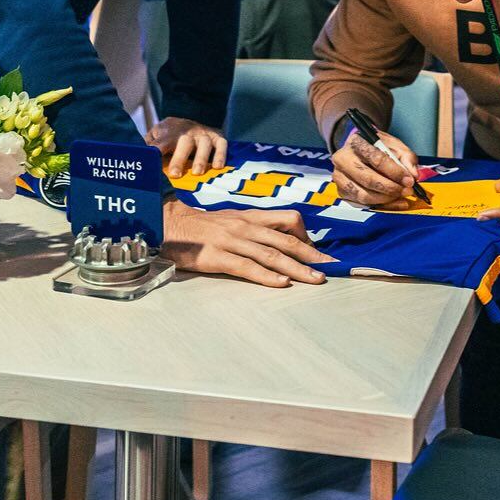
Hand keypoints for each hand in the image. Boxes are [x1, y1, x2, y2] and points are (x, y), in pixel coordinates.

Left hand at [146, 117, 226, 176]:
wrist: (190, 120)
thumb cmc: (170, 135)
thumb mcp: (157, 136)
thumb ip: (149, 145)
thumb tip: (138, 157)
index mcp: (170, 132)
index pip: (162, 141)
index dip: (156, 148)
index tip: (151, 157)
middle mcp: (188, 131)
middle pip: (184, 142)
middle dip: (180, 158)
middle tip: (175, 175)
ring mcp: (204, 134)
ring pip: (204, 143)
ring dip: (200, 158)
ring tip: (197, 173)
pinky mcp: (218, 137)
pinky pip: (222, 144)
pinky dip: (220, 155)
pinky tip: (217, 167)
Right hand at [160, 197, 331, 286]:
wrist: (168, 225)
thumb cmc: (202, 226)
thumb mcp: (232, 220)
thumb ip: (255, 228)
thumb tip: (281, 241)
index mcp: (250, 216)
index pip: (287, 219)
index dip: (307, 235)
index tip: (320, 253)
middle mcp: (245, 226)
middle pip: (286, 239)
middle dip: (312, 254)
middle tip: (331, 267)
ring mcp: (231, 240)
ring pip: (271, 254)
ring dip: (297, 268)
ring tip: (315, 280)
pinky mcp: (217, 257)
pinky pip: (246, 266)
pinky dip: (266, 275)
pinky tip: (281, 283)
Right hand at [331, 128, 418, 206]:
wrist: (360, 150)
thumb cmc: (378, 147)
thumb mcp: (393, 144)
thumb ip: (406, 156)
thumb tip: (414, 175)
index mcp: (356, 141)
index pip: (375, 158)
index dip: (394, 171)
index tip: (409, 180)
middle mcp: (343, 159)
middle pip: (368, 179)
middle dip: (391, 188)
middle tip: (408, 190)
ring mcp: (340, 176)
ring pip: (364, 195)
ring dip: (387, 199)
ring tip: (402, 196)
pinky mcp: (342, 191)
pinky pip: (362, 203)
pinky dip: (381, 205)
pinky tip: (394, 202)